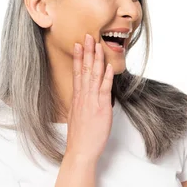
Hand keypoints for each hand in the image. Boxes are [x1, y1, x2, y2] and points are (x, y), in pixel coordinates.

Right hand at [65, 34, 113, 161]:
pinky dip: (106, 77)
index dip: (79, 57)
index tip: (79, 44)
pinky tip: (108, 66)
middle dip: (87, 51)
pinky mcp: (101, 108)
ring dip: (96, 59)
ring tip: (97, 44)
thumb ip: (84, 103)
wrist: (80, 150)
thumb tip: (88, 96)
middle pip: (85, 69)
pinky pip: (104, 89)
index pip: (78, 72)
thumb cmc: (81, 136)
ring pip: (94, 76)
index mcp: (78, 97)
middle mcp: (83, 96)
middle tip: (88, 35)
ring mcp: (91, 101)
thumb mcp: (79, 115)